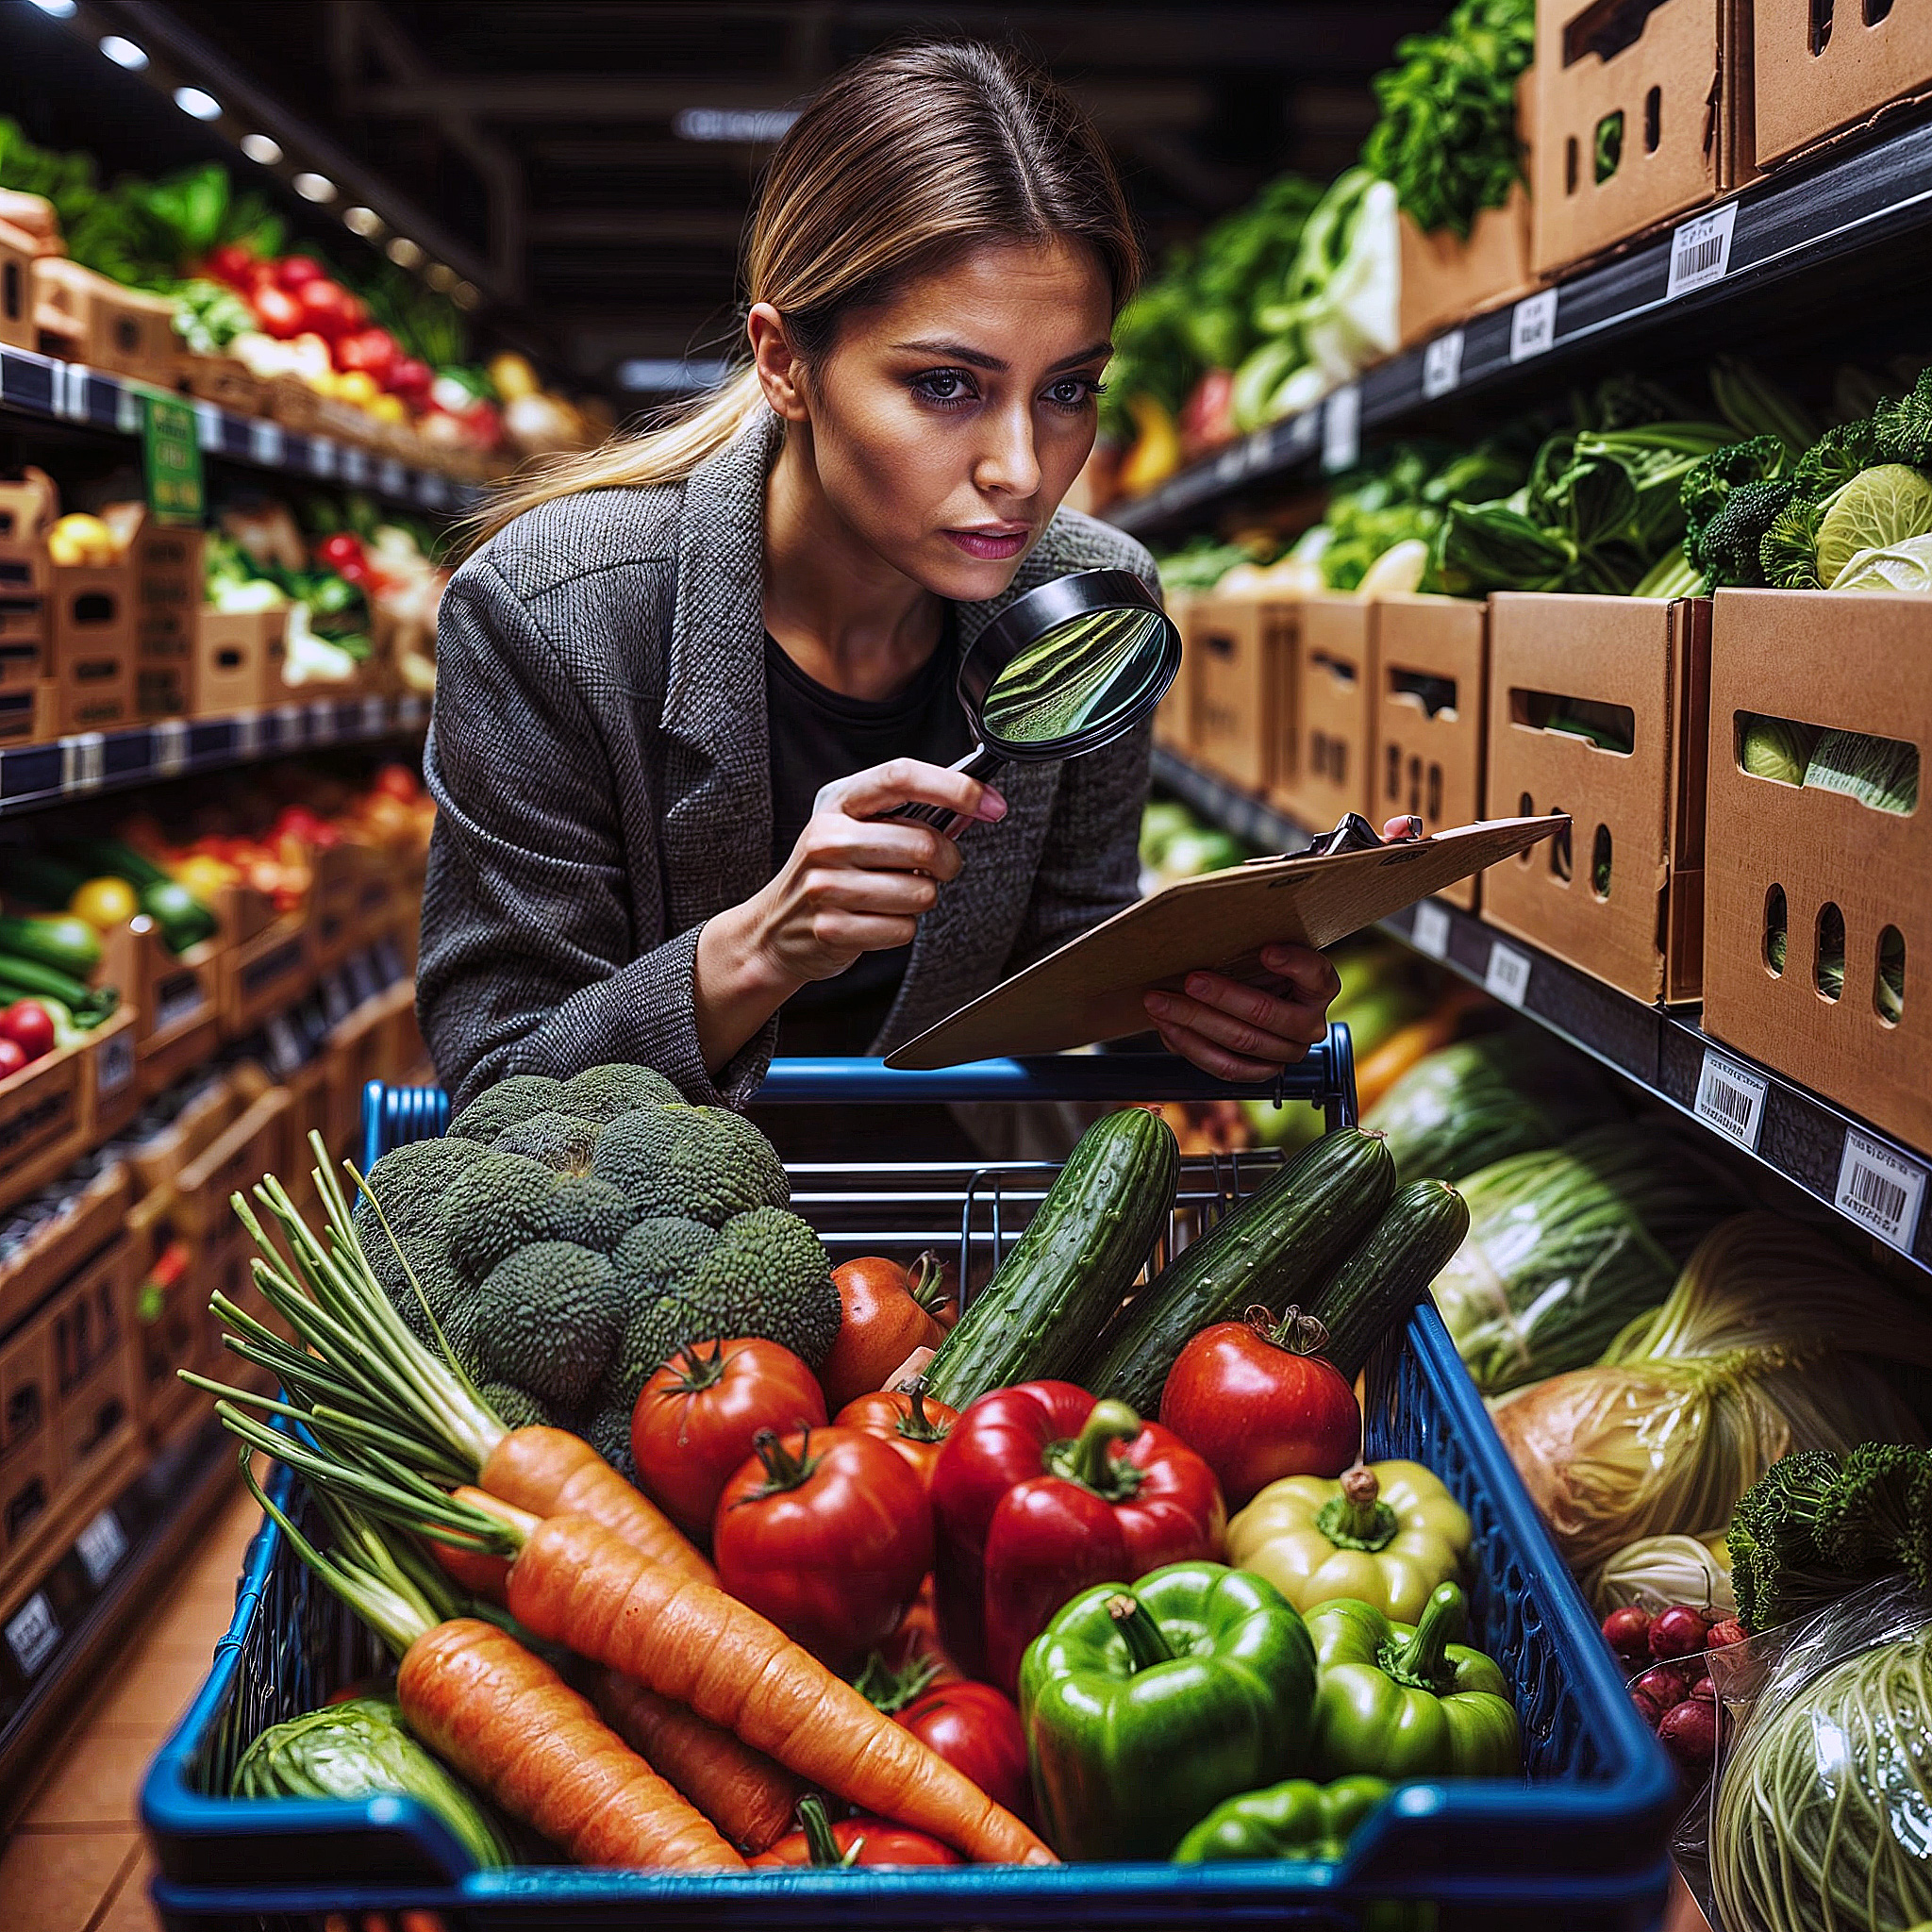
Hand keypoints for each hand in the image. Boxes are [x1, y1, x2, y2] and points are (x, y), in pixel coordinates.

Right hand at [747, 758, 1006, 985]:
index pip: (901, 777)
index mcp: (838, 803)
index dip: (954, 787)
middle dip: (946, 861)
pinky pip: (903, 929)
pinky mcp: (831, 929)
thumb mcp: (858, 828)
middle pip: (923, 843)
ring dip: (921, 898)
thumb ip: (911, 815)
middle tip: (937, 868)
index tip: (990, 801)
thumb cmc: (830, 871)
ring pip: (920, 893)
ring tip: (892, 895)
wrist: (775, 929)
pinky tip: (875, 920)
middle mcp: (827, 838)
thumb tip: (975, 807)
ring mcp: (825, 885)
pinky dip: (900, 928)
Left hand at [1143, 814, 1421, 1081]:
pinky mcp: (1256, 1072)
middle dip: (1225, 996)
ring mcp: (1283, 1052)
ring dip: (1195, 1020)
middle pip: (1271, 1017)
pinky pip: (1222, 1067)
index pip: (1319, 976)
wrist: (1233, 986)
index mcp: (1319, 984)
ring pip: (1241, 1044)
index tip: (1267, 948)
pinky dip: (1190, 1045)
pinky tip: (1166, 1024)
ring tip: (1160, 998)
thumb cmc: (1253, 943)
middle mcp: (1309, 1022)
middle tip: (1189, 976)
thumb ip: (1332, 869)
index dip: (1295, 965)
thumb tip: (1400, 824)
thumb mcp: (1277, 909)